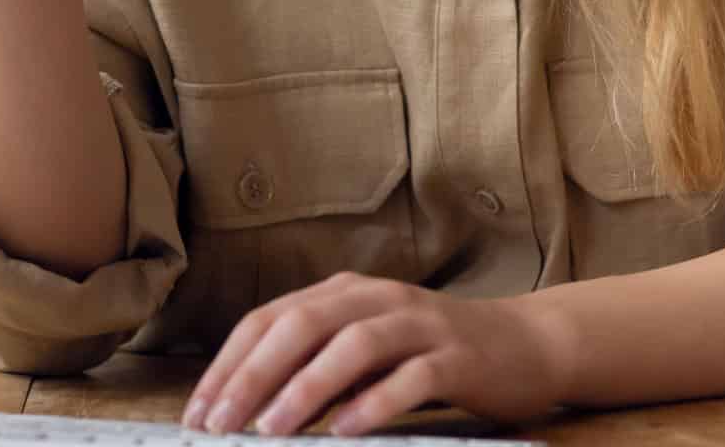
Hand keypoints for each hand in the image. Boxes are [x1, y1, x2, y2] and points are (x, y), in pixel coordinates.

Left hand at [181, 273, 571, 437]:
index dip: (229, 364)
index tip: (197, 412)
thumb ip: (318, 367)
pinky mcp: (457, 357)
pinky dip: (374, 403)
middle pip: (302, 325)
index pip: (270, 318)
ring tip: (269, 431)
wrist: (527, 345)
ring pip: (353, 346)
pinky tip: (345, 432)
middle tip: (219, 424)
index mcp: (346, 293)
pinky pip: (411, 378)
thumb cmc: (433, 355)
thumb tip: (252, 410)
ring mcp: (421, 325)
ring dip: (305, 389)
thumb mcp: (368, 351)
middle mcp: (379, 298)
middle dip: (253, 375)